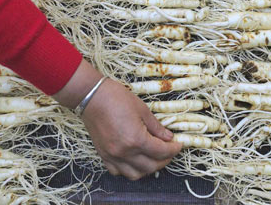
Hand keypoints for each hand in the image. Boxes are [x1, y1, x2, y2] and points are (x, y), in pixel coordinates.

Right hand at [53, 59, 181, 179]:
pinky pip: (118, 171)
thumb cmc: (116, 98)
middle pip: (151, 166)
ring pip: (135, 174)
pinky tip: (134, 160)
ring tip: (153, 158)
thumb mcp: (142, 109)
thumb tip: (168, 137)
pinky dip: (129, 169)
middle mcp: (124, 152)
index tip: (178, 144)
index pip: (161, 151)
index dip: (173, 149)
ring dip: (148, 169)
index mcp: (136, 139)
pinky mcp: (103, 155)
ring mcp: (112, 156)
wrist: (91, 96)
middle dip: (164, 160)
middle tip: (169, 150)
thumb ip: (156, 127)